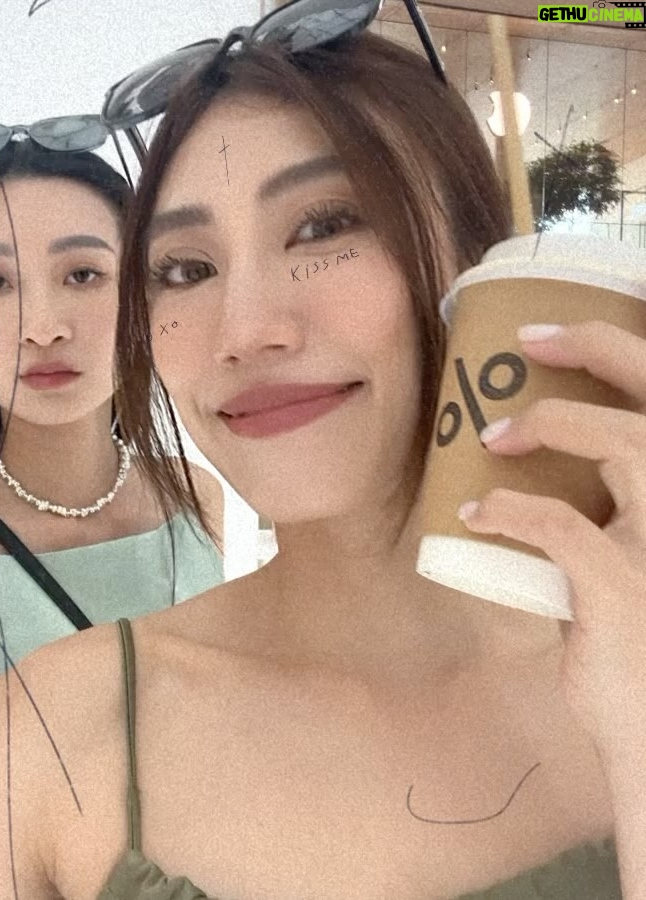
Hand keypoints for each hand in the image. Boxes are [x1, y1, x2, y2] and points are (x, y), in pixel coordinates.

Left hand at [457, 320, 645, 749]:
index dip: (616, 345)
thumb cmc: (635, 642)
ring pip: (623, 445)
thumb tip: (533, 480)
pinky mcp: (626, 588)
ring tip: (495, 436)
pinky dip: (509, 512)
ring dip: (551, 425)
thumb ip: (605, 516)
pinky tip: (476, 515)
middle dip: (595, 348)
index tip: (547, 331)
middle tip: (525, 342)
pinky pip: (560, 525)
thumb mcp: (632, 561)